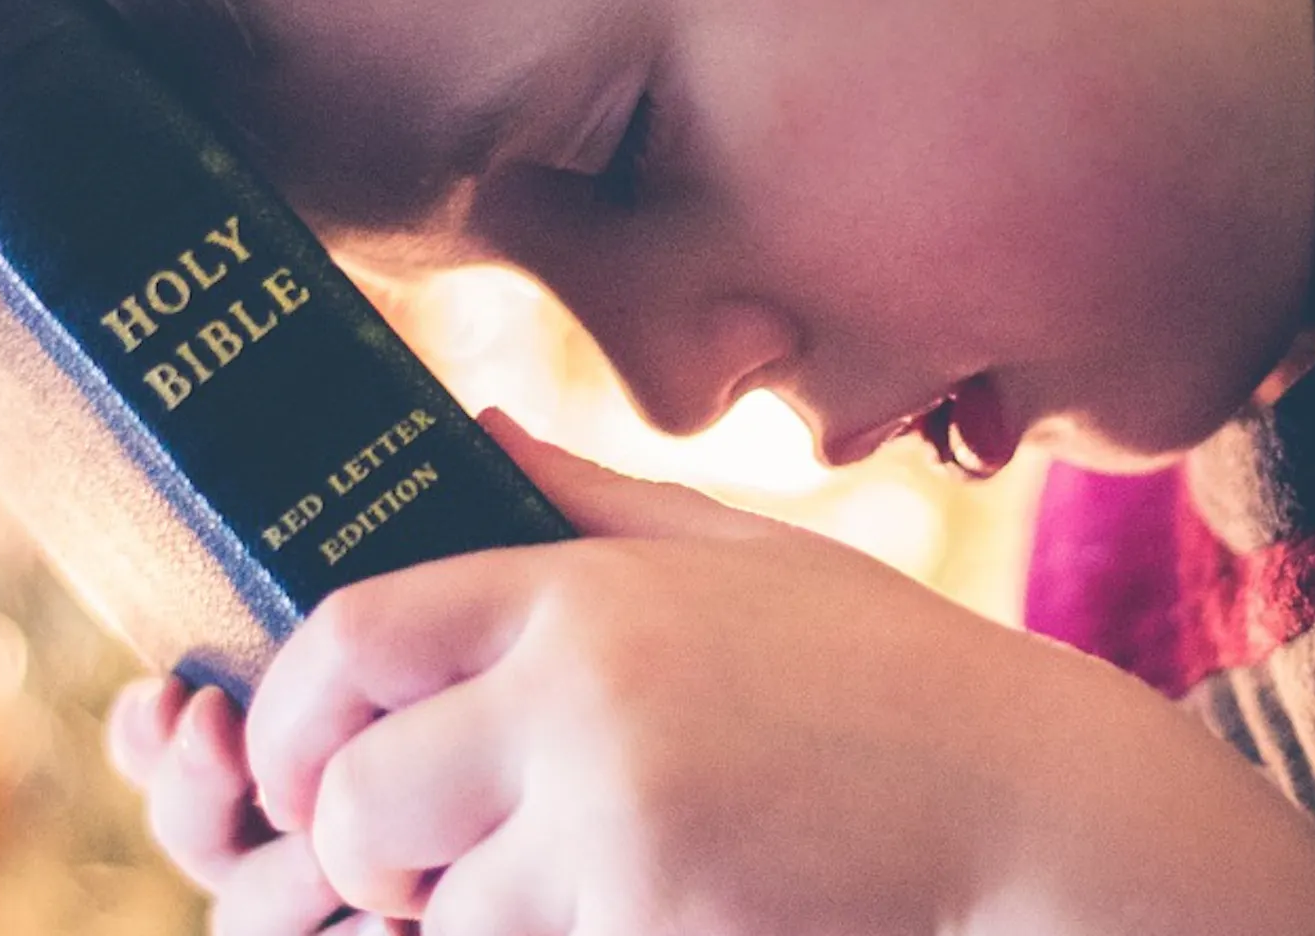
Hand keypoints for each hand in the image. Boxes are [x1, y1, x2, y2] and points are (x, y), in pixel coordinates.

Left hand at [119, 409, 1314, 935]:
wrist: (1019, 793)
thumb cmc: (875, 671)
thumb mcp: (736, 553)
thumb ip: (588, 501)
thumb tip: (473, 428)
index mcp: (581, 591)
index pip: (354, 632)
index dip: (295, 710)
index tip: (311, 763)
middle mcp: (579, 691)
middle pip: (356, 791)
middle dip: (350, 847)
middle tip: (401, 866)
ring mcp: (617, 812)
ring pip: (433, 906)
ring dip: (456, 917)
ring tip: (548, 886)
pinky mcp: (654, 911)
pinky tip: (638, 907)